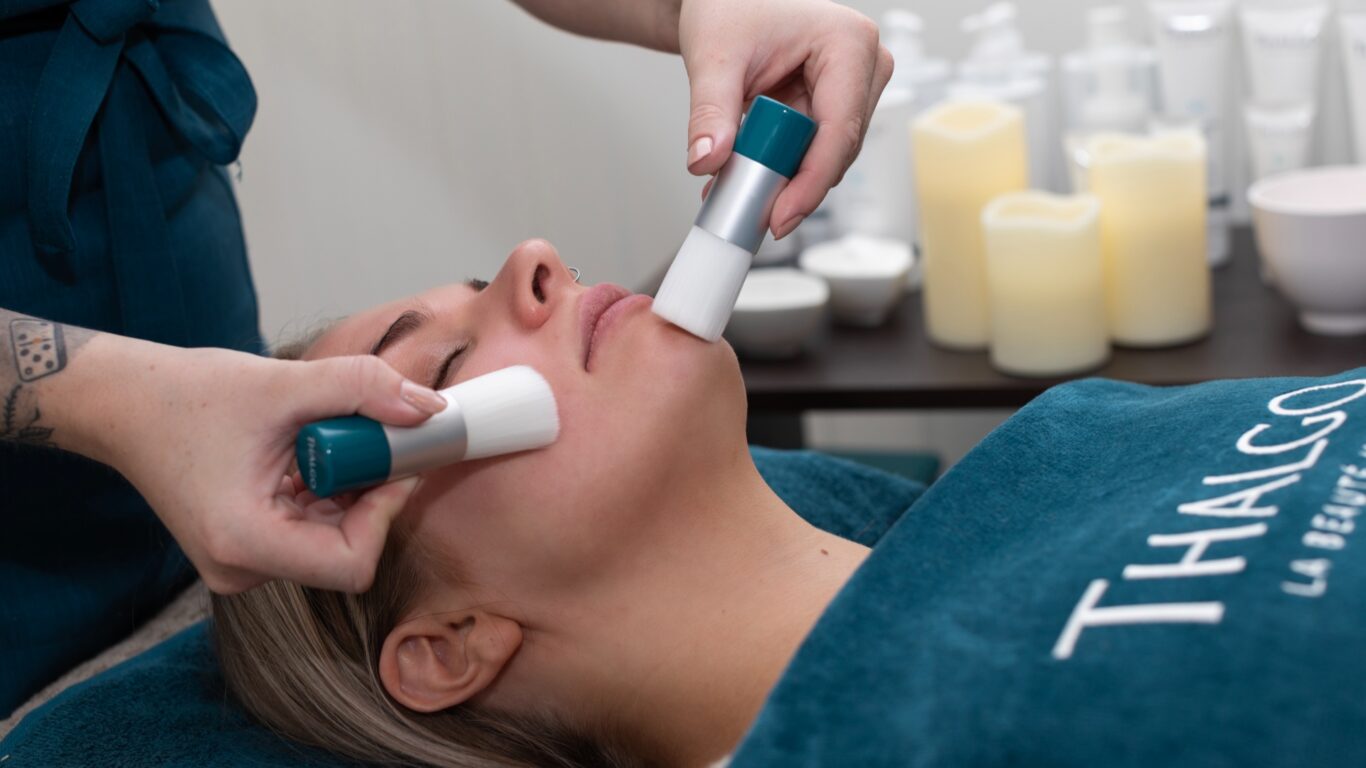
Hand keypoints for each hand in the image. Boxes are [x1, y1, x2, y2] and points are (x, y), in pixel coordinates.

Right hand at [97, 343, 446, 593]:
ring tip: (325, 436)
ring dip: (348, 488)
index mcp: (243, 542)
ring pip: (333, 539)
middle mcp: (241, 569)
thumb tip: (428, 407)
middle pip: (347, 550)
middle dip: (370, 492)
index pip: (352, 564)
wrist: (123, 404)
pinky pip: (311, 531)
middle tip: (373, 435)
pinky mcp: (246, 548)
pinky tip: (308, 453)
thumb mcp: (282, 382)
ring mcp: (242, 563)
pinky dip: (326, 492)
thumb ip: (362, 388)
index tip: (393, 457)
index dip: (385, 512)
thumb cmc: (186, 396)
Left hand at [678, 0, 893, 238]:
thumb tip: (707, 160)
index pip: (839, 131)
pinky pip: (814, 150)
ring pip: (826, 156)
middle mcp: (865, 66)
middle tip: (746, 206)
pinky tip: (747, 173)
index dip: (810, 183)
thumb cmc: (729, 7)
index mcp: (849, 43)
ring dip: (783, 178)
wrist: (727, 1)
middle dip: (792, 184)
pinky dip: (781, 166)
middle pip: (836, 150)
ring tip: (735, 184)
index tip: (778, 217)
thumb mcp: (714, 58)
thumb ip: (710, 112)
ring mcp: (855, 87)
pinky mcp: (838, 104)